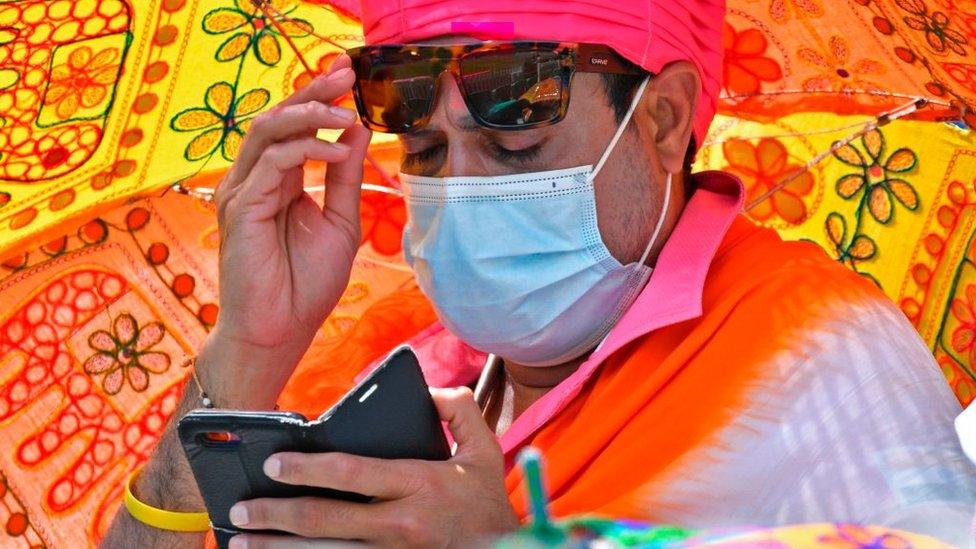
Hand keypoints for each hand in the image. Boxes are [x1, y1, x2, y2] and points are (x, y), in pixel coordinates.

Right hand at [204, 54, 371, 406]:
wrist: (282, 330)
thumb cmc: (306, 284)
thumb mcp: (339, 221)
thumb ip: (344, 175)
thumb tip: (356, 128)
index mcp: (277, 181)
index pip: (293, 127)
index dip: (317, 99)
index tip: (349, 78)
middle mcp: (254, 180)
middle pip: (276, 118)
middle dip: (311, 93)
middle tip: (344, 75)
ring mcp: (241, 192)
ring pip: (267, 132)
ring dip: (307, 115)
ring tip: (344, 111)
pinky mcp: (239, 208)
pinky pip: (271, 164)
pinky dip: (305, 151)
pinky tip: (335, 152)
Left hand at [226, 388, 519, 547]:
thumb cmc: (487, 503)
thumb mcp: (484, 450)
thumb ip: (459, 410)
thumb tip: (427, 390)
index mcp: (420, 484)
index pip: (352, 473)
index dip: (307, 468)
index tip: (272, 462)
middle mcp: (401, 523)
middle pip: (325, 520)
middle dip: (275, 515)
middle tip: (240, 509)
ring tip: (240, 540)